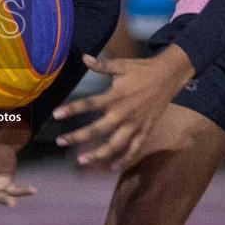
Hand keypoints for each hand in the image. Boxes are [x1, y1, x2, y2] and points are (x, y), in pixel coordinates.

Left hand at [53, 47, 194, 171]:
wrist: (169, 76)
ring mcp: (135, 124)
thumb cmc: (142, 69)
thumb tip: (84, 57)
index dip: (72, 109)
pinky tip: (113, 167)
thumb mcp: (122, 65)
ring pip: (114, 145)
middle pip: (97, 130)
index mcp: (115, 96)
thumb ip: (102, 65)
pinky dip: (124, 159)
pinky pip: (134, 149)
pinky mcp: (145, 130)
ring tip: (81, 159)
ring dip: (98, 154)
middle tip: (60, 141)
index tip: (55, 114)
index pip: (89, 104)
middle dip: (77, 137)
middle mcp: (123, 113)